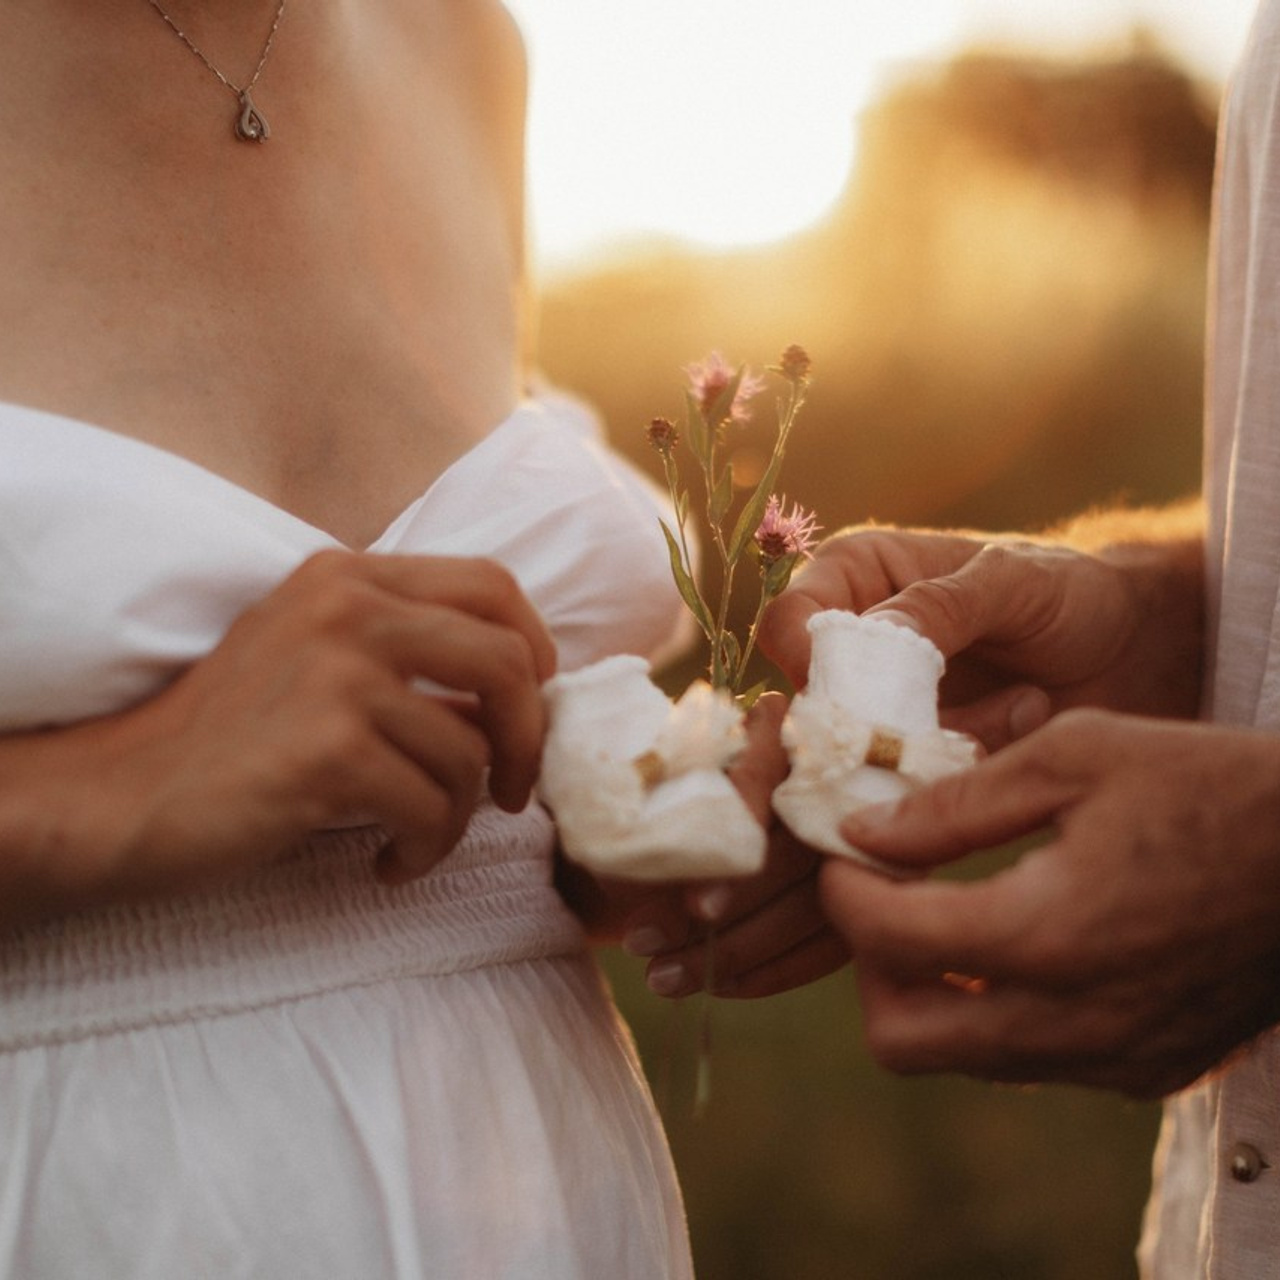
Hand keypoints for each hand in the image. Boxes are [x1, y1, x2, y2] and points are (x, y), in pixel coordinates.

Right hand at [4, 550, 555, 921]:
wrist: (128, 792)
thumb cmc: (235, 733)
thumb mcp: (316, 652)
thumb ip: (404, 647)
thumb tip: (519, 690)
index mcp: (350, 577)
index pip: (491, 584)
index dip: (534, 647)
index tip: (528, 706)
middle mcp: (347, 609)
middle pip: (506, 661)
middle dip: (527, 738)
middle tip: (510, 789)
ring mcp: (336, 676)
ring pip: (470, 751)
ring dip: (460, 814)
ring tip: (418, 835)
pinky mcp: (328, 749)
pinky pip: (432, 807)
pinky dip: (426, 847)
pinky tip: (389, 861)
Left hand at [620, 693, 848, 998]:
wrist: (708, 778)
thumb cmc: (667, 770)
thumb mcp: (652, 766)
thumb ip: (644, 801)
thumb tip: (623, 870)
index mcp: (777, 726)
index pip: (763, 780)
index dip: (736, 848)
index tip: (700, 906)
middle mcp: (826, 775)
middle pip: (793, 857)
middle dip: (726, 915)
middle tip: (644, 943)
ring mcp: (854, 835)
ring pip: (815, 908)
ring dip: (739, 956)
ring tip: (662, 977)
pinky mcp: (860, 888)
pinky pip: (830, 945)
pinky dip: (774, 972)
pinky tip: (720, 984)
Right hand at [757, 526, 1202, 747]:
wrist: (1136, 652)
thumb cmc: (1069, 591)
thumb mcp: (1012, 582)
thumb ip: (941, 603)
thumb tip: (870, 638)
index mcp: (853, 577)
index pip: (790, 623)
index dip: (809, 663)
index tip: (860, 693)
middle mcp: (850, 646)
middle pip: (812, 705)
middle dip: (879, 724)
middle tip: (953, 722)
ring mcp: (880, 710)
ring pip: (859, 756)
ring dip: (938, 746)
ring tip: (1021, 707)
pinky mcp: (913, 760)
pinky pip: (903, 788)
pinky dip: (959, 772)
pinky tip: (1018, 728)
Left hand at [822, 709, 1279, 1097]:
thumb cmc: (1210, 784)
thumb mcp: (1076, 756)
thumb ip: (957, 803)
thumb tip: (863, 833)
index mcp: (1045, 933)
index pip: (887, 940)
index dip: (843, 891)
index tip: (843, 852)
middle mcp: (1072, 1019)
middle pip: (901, 1040)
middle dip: (871, 969)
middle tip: (887, 899)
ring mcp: (1114, 1056)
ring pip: (964, 1057)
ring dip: (931, 993)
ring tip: (946, 911)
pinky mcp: (1150, 1067)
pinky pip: (1032, 1059)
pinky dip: (996, 1010)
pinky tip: (1017, 940)